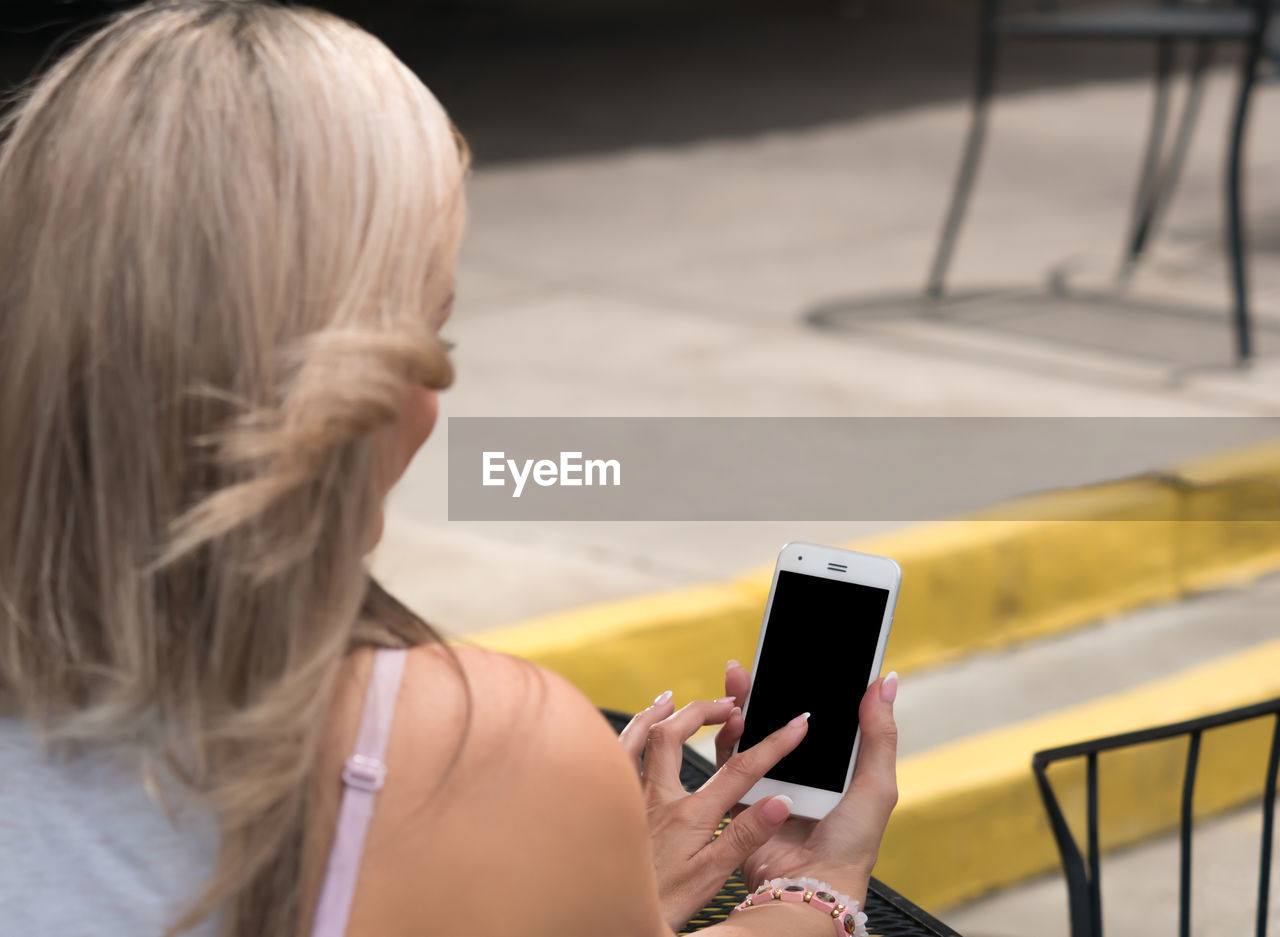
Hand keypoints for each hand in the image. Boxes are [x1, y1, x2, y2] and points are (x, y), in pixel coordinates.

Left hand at [618, 689, 809, 930]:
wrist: (611, 920)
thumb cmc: (661, 904)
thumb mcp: (711, 877)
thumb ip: (745, 836)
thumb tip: (780, 801)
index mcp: (690, 815)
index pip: (740, 770)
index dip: (774, 744)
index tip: (798, 724)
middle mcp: (657, 797)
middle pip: (676, 733)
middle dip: (706, 710)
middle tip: (731, 703)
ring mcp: (631, 798)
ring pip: (638, 737)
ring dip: (659, 712)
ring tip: (672, 696)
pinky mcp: (611, 805)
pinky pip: (614, 756)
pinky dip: (625, 733)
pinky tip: (630, 731)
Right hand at [716, 661, 899, 908]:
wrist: (810, 885)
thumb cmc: (851, 845)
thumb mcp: (876, 785)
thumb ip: (878, 734)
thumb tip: (886, 681)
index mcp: (833, 766)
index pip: (816, 715)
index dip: (804, 684)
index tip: (795, 655)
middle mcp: (800, 770)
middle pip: (777, 717)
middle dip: (763, 687)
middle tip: (754, 662)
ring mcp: (770, 782)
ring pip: (750, 733)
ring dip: (742, 704)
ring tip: (738, 679)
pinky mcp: (743, 797)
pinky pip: (729, 762)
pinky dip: (727, 737)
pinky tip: (731, 716)